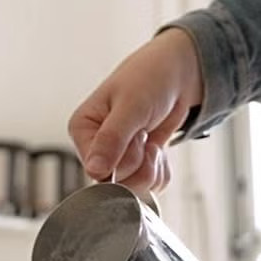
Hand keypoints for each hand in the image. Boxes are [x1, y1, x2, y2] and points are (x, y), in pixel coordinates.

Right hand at [68, 28, 203, 189]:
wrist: (178, 73)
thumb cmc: (149, 77)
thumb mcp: (131, 106)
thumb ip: (112, 139)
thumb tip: (94, 170)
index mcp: (82, 129)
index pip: (96, 170)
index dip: (124, 159)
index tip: (135, 134)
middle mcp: (96, 146)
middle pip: (117, 183)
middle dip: (140, 161)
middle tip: (144, 132)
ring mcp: (117, 157)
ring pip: (135, 187)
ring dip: (152, 166)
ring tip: (151, 137)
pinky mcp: (137, 163)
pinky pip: (151, 185)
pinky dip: (161, 169)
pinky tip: (158, 147)